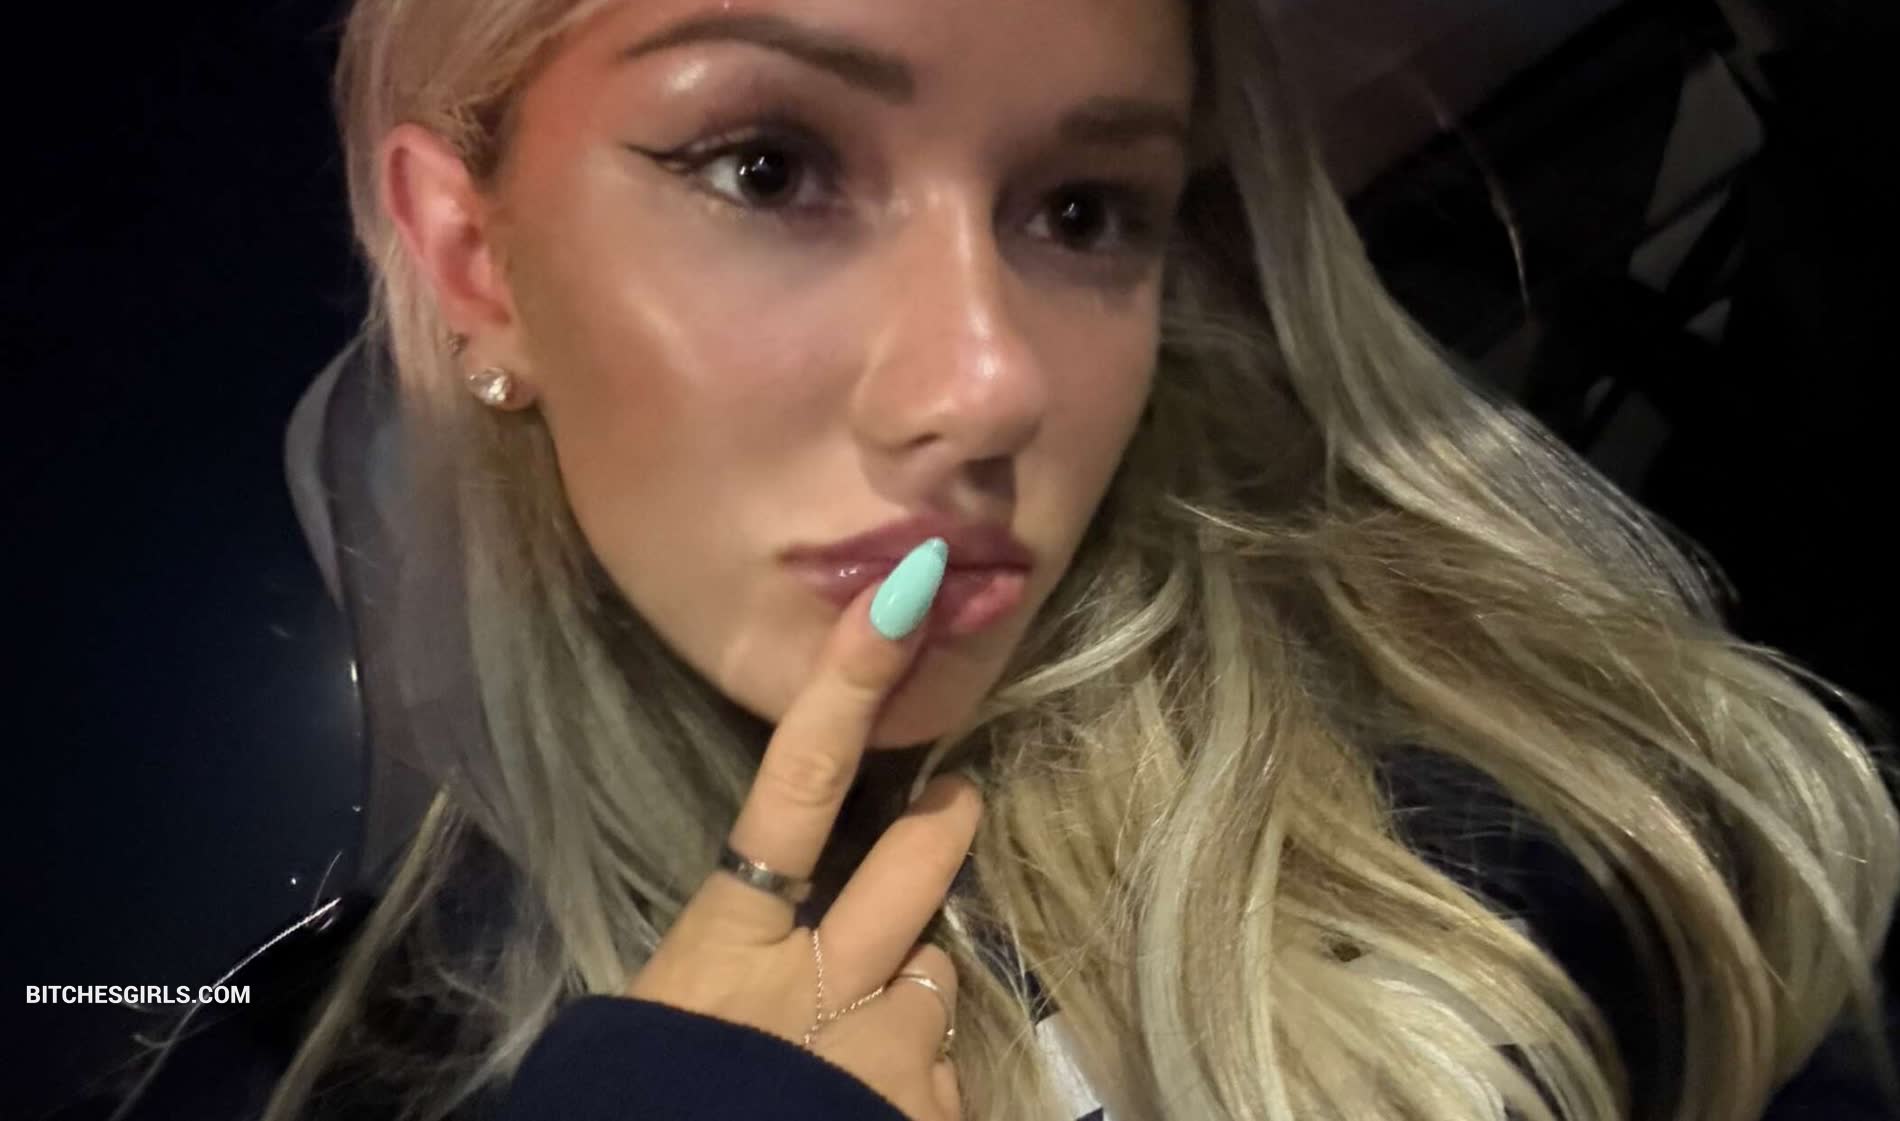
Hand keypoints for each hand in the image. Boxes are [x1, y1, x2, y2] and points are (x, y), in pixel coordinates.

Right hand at [626, 546, 980, 1120]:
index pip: (795, 787)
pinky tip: (867, 1111)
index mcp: (728, 945)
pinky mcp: (926, 1113)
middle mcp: (820, 981)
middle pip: (914, 865)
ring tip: (858, 1049)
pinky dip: (914, 1090)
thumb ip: (739, 957)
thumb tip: (794, 937)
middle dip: (943, 825)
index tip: (902, 595)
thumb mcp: (666, 1013)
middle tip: (954, 802)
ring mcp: (884, 1049)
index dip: (850, 686)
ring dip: (907, 1005)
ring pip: (934, 985)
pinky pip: (943, 1080)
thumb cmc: (640, 1098)